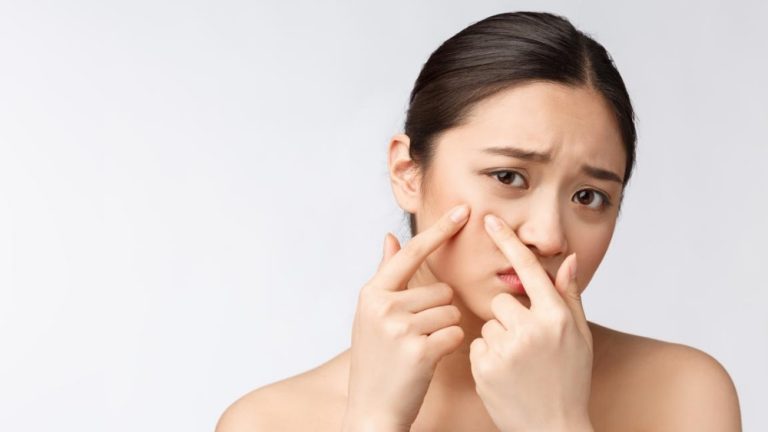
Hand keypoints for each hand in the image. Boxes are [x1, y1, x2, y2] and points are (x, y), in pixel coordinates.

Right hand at [342, 204, 470, 431]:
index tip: (464, 210)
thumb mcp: (371, 316)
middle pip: (441, 290)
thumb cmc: (377, 362)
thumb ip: (385, 276)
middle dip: (439, 312)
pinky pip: (456, 334)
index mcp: (372, 294)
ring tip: (420, 349)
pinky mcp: (420, 351)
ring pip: (451, 312)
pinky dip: (451, 347)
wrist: (372, 410)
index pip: (411, 253)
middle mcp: (383, 307)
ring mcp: (400, 329)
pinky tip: (429, 360)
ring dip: (445, 330)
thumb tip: (389, 237)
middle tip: (416, 336)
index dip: (439, 231)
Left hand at [468, 213, 594, 431]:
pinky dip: (486, 356)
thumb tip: (567, 259)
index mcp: (556, 318)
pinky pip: (477, 344)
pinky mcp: (484, 366)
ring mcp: (506, 349)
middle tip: (526, 345)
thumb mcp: (579, 338)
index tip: (490, 219)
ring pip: (489, 323)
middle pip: (503, 300)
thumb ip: (569, 296)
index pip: (529, 269)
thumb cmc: (569, 381)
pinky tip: (505, 375)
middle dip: (511, 317)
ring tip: (518, 364)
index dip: (509, 242)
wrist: (552, 428)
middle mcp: (532, 329)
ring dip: (499, 338)